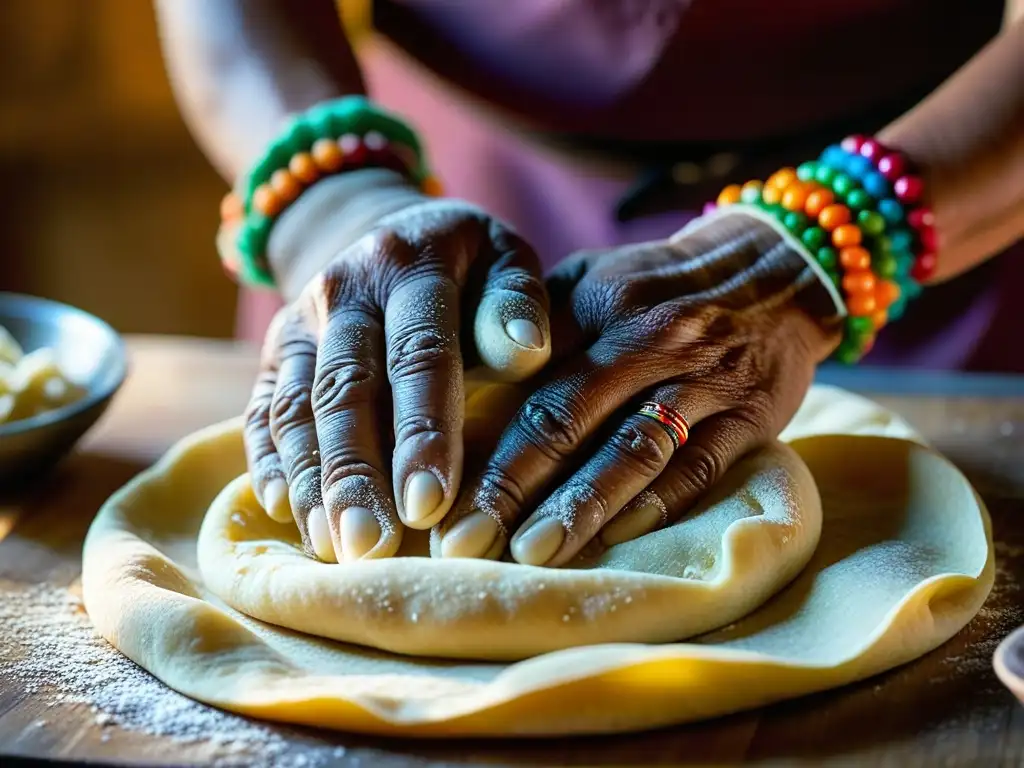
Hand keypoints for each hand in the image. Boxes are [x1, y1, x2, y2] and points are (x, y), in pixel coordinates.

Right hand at [243, 170, 551, 562]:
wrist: (388, 236)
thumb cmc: (471, 268)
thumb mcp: (505, 260)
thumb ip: (518, 302)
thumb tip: (528, 352)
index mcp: (412, 266)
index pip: (418, 353)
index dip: (423, 429)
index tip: (431, 503)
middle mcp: (345, 291)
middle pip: (346, 389)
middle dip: (357, 472)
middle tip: (370, 548)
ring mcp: (300, 323)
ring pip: (297, 407)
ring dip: (312, 480)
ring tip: (333, 548)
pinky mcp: (275, 354)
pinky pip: (262, 410)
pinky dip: (269, 460)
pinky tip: (283, 511)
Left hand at [434, 209, 841, 565]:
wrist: (775, 269)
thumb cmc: (657, 288)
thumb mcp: (591, 282)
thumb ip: (533, 329)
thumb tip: (459, 390)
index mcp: (598, 305)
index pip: (527, 383)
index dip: (480, 444)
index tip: (434, 497)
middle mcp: (650, 339)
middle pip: (570, 421)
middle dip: (512, 487)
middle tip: (464, 544)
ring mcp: (705, 380)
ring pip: (635, 450)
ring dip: (581, 506)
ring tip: (532, 556)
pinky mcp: (752, 414)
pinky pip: (701, 466)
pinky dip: (659, 505)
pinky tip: (616, 540)